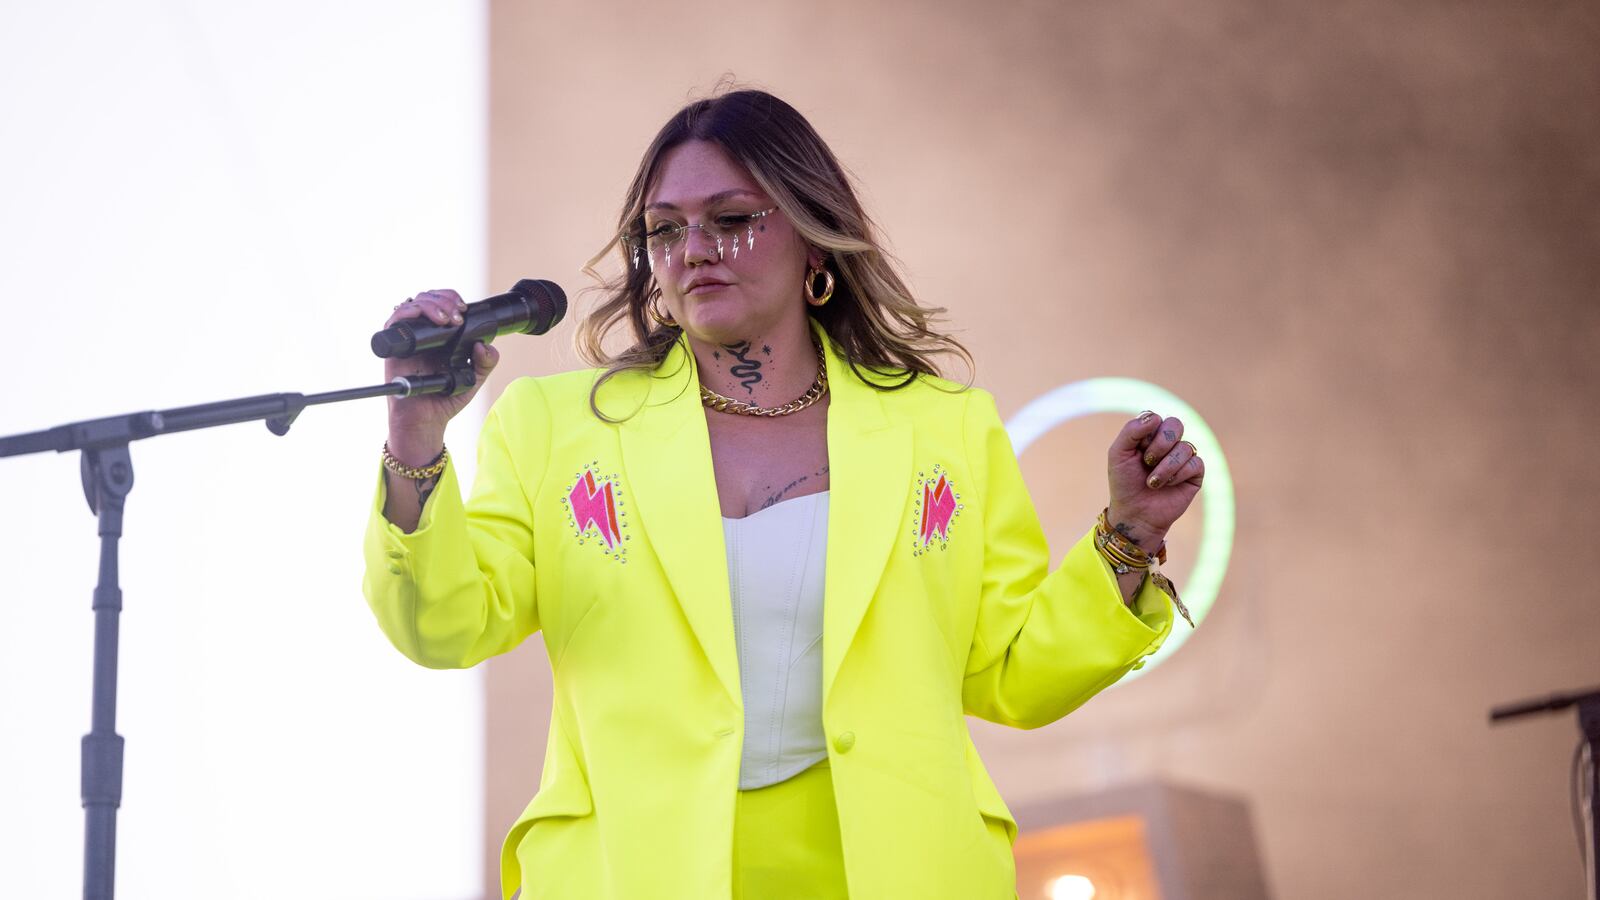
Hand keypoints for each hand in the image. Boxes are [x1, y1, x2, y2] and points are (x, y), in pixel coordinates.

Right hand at [384, 289, 499, 463]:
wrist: (426, 421)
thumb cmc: (445, 400)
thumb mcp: (473, 379)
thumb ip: (485, 363)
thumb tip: (486, 346)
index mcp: (440, 337)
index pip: (441, 304)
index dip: (450, 299)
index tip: (464, 310)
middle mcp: (423, 335)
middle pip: (426, 299)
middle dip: (443, 299)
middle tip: (457, 313)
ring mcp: (408, 340)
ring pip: (411, 305)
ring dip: (430, 304)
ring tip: (447, 318)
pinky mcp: (395, 349)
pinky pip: (394, 322)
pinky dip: (408, 313)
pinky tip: (425, 318)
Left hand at [1105, 411, 1203, 550]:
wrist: (1135, 514)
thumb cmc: (1125, 484)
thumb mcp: (1118, 454)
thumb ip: (1131, 431)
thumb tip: (1155, 417)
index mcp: (1149, 434)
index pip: (1155, 417)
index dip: (1147, 432)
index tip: (1137, 449)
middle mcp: (1168, 443)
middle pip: (1175, 424)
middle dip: (1160, 444)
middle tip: (1147, 461)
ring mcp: (1182, 457)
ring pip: (1185, 447)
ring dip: (1165, 467)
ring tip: (1152, 482)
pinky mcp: (1195, 473)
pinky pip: (1195, 463)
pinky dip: (1178, 475)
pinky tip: (1168, 485)